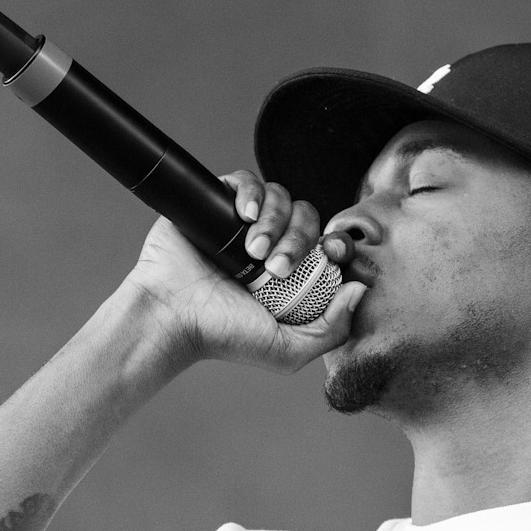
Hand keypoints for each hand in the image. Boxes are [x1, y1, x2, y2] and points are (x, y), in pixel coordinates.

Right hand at [120, 172, 363, 372]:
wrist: (172, 317)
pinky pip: (245, 179)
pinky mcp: (216, 204)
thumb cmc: (222, 337)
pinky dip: (251, 192)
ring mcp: (242, 224)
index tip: (326, 257)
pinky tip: (244, 214)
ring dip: (274, 222)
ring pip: (280, 197)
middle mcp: (270, 245)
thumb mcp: (287, 350)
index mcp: (291, 274)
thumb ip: (332, 330)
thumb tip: (359, 290)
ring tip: (252, 251)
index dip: (333, 244)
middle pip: (306, 217)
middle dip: (298, 239)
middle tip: (276, 267)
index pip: (325, 244)